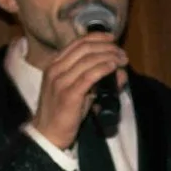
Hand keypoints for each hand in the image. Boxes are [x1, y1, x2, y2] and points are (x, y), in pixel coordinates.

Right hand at [29, 34, 127, 150]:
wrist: (48, 133)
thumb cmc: (64, 112)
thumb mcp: (79, 90)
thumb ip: (96, 79)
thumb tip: (119, 71)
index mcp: (54, 64)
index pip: (77, 43)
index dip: (97, 38)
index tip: (112, 39)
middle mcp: (55, 69)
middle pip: (85, 48)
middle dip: (107, 47)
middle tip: (122, 53)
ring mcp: (60, 81)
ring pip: (88, 59)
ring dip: (109, 57)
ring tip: (122, 60)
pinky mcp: (69, 94)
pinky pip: (89, 76)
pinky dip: (104, 68)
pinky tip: (113, 67)